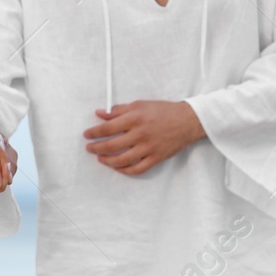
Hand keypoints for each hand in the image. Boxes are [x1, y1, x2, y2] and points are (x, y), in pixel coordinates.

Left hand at [83, 100, 204, 175]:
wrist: (188, 120)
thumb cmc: (163, 111)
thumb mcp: (140, 105)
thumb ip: (119, 110)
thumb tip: (100, 113)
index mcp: (135, 118)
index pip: (108, 128)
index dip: (94, 132)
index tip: (87, 135)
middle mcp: (141, 134)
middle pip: (112, 145)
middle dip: (96, 148)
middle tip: (89, 148)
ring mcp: (149, 148)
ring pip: (123, 160)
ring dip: (107, 161)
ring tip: (100, 158)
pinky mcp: (157, 157)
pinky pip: (138, 169)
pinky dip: (125, 170)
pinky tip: (117, 167)